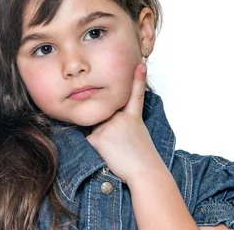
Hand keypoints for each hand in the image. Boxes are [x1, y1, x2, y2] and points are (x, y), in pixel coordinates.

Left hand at [85, 63, 164, 184]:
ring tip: (117, 151)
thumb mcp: (137, 133)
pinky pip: (89, 140)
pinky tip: (108, 154)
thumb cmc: (142, 156)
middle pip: (103, 116)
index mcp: (134, 116)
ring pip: (94, 128)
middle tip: (122, 144)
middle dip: (105, 127)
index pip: (135, 94)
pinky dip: (95, 148)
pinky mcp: (99, 137)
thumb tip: (102, 124)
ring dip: (100, 139)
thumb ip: (121, 123)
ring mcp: (110, 125)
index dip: (137, 78)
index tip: (140, 64)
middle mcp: (121, 117)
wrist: (145, 170)